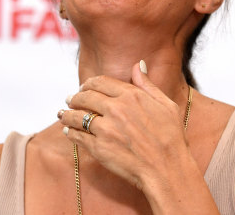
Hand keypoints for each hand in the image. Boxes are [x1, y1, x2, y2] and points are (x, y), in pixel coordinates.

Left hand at [59, 60, 190, 191]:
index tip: (84, 87)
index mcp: (132, 96)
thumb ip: (148, 84)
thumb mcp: (167, 105)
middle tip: (70, 99)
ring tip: (63, 114)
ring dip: (67, 114)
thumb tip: (138, 64)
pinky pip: (77, 136)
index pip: (101, 82)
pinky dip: (70, 132)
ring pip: (77, 115)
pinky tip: (67, 131)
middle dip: (75, 97)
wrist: (167, 169)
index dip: (89, 84)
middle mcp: (116, 109)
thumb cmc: (171, 138)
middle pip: (85, 96)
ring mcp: (106, 128)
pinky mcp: (98, 148)